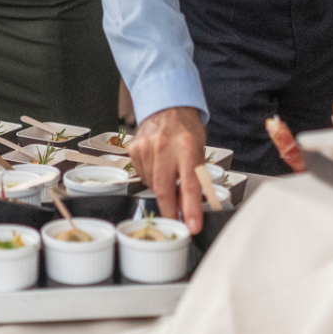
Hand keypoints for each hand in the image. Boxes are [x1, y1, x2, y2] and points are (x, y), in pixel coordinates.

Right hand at [129, 106, 211, 235]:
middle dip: (170, 211)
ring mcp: (145, 146)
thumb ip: (195, 181)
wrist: (167, 106)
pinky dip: (151, 180)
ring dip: (161, 192)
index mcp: (186, 147)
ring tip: (170, 180)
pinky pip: (142, 175)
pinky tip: (158, 169)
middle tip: (176, 222)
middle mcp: (164, 145)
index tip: (192, 227)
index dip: (191, 209)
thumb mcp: (199, 154)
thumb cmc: (186, 132)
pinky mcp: (133, 148)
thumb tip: (189, 210)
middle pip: (164, 188)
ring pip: (152, 185)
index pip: (189, 184)